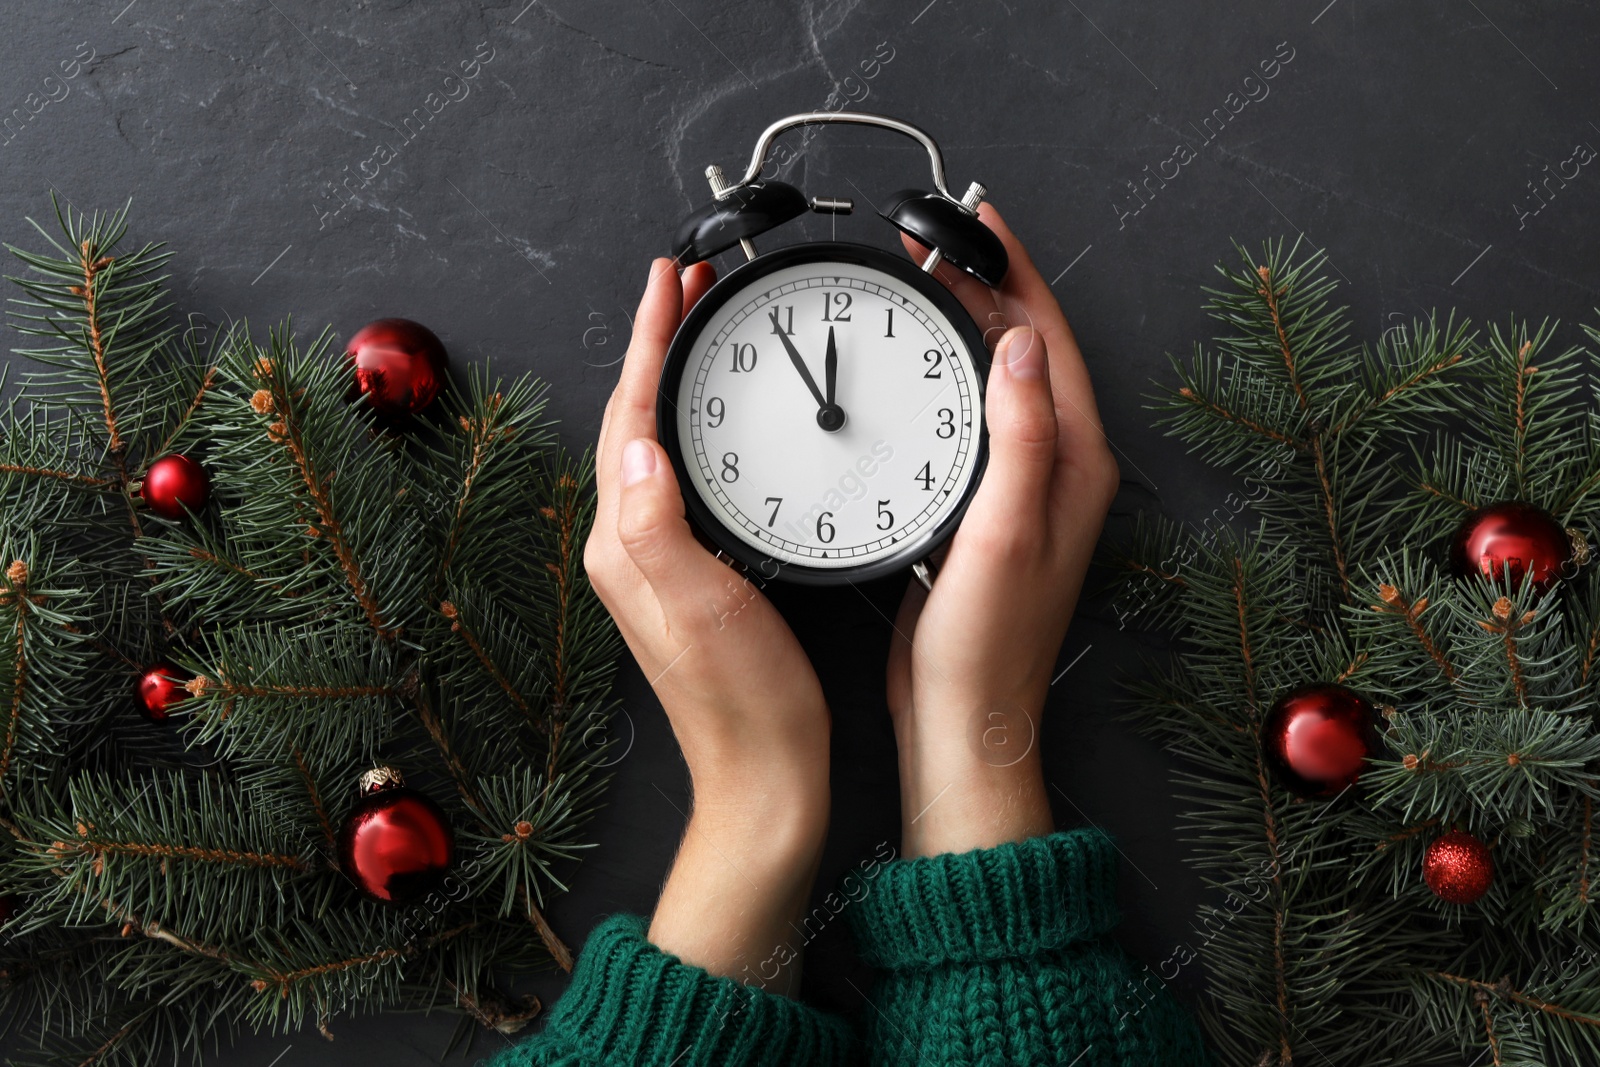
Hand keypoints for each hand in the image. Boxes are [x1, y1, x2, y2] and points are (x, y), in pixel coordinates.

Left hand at [585, 258, 830, 991]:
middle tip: (689, 282)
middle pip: (634, 418)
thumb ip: (660, 524)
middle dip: (657, 344)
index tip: (670, 280)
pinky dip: (695, 426)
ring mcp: (655, 559)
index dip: (648, 342)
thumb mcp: (704, 606)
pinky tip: (720, 418)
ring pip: (655, 442)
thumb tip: (638, 443)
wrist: (764, 775)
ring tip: (701, 328)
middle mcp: (629, 544)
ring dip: (673, 378)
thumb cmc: (745, 700)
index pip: (629, 415)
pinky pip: (680, 475)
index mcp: (626, 542)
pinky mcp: (689, 571)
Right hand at [887, 206, 1119, 858]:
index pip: (1049, 340)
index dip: (1016, 273)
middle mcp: (1059, 469)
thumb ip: (1018, 432)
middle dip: (989, 287)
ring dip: (969, 328)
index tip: (978, 223)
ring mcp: (1025, 490)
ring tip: (927, 285)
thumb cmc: (987, 640)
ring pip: (1001, 382)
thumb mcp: (1004, 527)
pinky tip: (916, 372)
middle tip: (939, 242)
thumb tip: (1018, 343)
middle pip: (1029, 350)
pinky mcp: (988, 509)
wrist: (965, 716)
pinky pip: (975, 419)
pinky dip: (948, 378)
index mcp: (1074, 463)